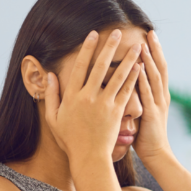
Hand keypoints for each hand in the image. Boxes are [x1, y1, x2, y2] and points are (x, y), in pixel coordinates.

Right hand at [44, 30, 141, 162]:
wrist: (88, 158)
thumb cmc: (70, 140)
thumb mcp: (54, 118)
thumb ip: (52, 96)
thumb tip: (50, 76)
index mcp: (71, 96)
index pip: (79, 67)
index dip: (87, 49)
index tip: (93, 34)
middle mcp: (87, 97)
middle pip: (99, 66)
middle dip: (109, 47)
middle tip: (116, 32)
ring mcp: (103, 104)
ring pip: (117, 76)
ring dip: (127, 59)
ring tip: (136, 46)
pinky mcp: (116, 112)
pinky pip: (126, 91)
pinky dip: (133, 78)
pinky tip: (140, 67)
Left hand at [134, 30, 172, 161]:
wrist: (156, 154)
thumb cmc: (145, 136)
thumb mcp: (142, 112)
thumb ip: (137, 97)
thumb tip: (127, 84)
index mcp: (158, 95)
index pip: (156, 68)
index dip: (154, 52)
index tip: (148, 36)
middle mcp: (160, 95)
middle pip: (159, 67)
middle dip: (155, 49)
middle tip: (150, 32)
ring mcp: (157, 103)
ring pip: (155, 77)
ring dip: (149, 60)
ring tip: (144, 44)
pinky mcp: (152, 113)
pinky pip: (147, 93)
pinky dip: (143, 79)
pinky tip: (138, 67)